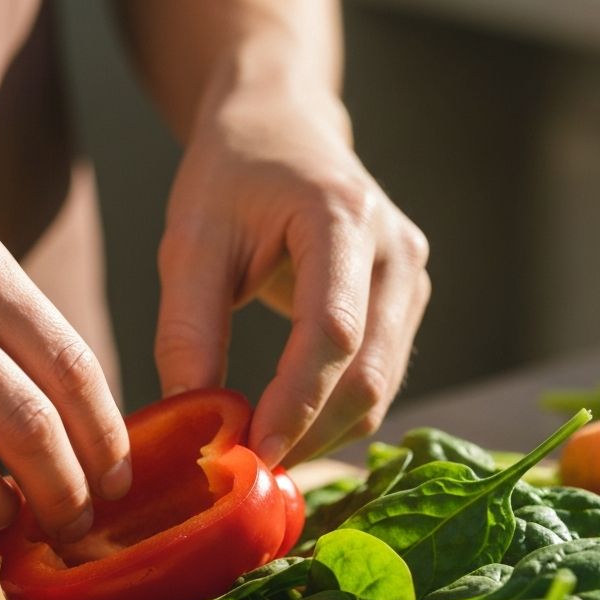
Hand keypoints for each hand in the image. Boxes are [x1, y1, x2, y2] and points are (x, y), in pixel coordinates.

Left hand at [154, 84, 429, 466]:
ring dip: (323, 435)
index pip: (332, 330)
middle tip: (248, 472)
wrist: (283, 127)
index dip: (295, 403)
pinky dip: (335, 417)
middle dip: (308, 433)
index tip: (251, 453)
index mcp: (343, 218)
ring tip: (261, 455)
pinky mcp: (407, 305)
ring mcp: (411, 280)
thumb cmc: (232, 173)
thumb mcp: (192, 239)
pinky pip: (379, 381)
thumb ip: (188, 327)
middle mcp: (396, 252)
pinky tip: (289, 429)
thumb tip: (191, 416)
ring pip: (379, 389)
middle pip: (367, 373)